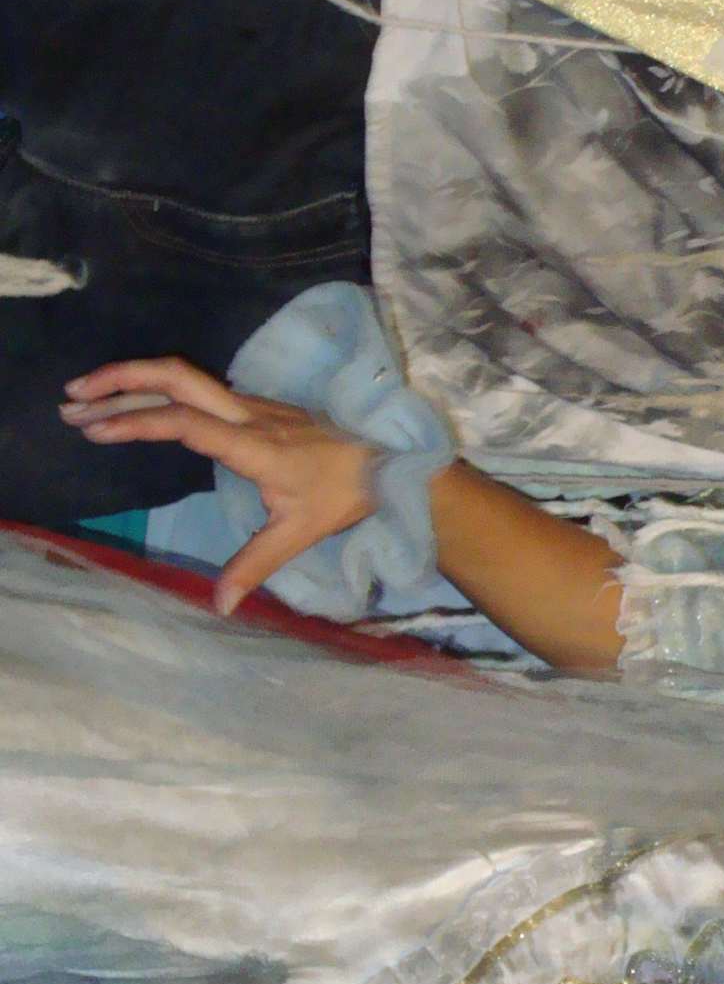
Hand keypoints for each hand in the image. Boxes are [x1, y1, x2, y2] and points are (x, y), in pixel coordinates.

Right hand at [62, 356, 378, 614]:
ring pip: (187, 378)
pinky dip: (158, 388)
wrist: (392, 462)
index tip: (95, 430)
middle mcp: (252, 415)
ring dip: (134, 381)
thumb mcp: (299, 534)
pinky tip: (134, 403)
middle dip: (121, 379)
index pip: (189, 423)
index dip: (139, 423)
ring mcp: (256, 405)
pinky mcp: (259, 405)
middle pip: (180, 378)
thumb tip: (218, 605)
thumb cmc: (347, 496)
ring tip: (85, 398)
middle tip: (72, 397)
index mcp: (258, 446)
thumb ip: (254, 566)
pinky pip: (200, 388)